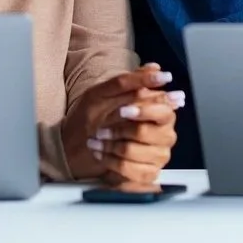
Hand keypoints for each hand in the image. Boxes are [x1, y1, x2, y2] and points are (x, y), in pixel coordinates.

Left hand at [63, 63, 182, 184]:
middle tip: (102, 128)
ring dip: (111, 146)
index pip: (165, 110)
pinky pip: (131, 171)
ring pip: (136, 152)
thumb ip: (131, 80)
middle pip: (149, 133)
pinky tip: (101, 154)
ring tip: (97, 141)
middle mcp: (164, 135)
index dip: (144, 111)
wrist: (77, 145)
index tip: (123, 110)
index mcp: (161, 113)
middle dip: (120, 130)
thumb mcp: (106, 92)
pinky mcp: (147, 175)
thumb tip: (156, 68)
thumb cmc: (94, 116)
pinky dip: (110, 162)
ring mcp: (158, 157)